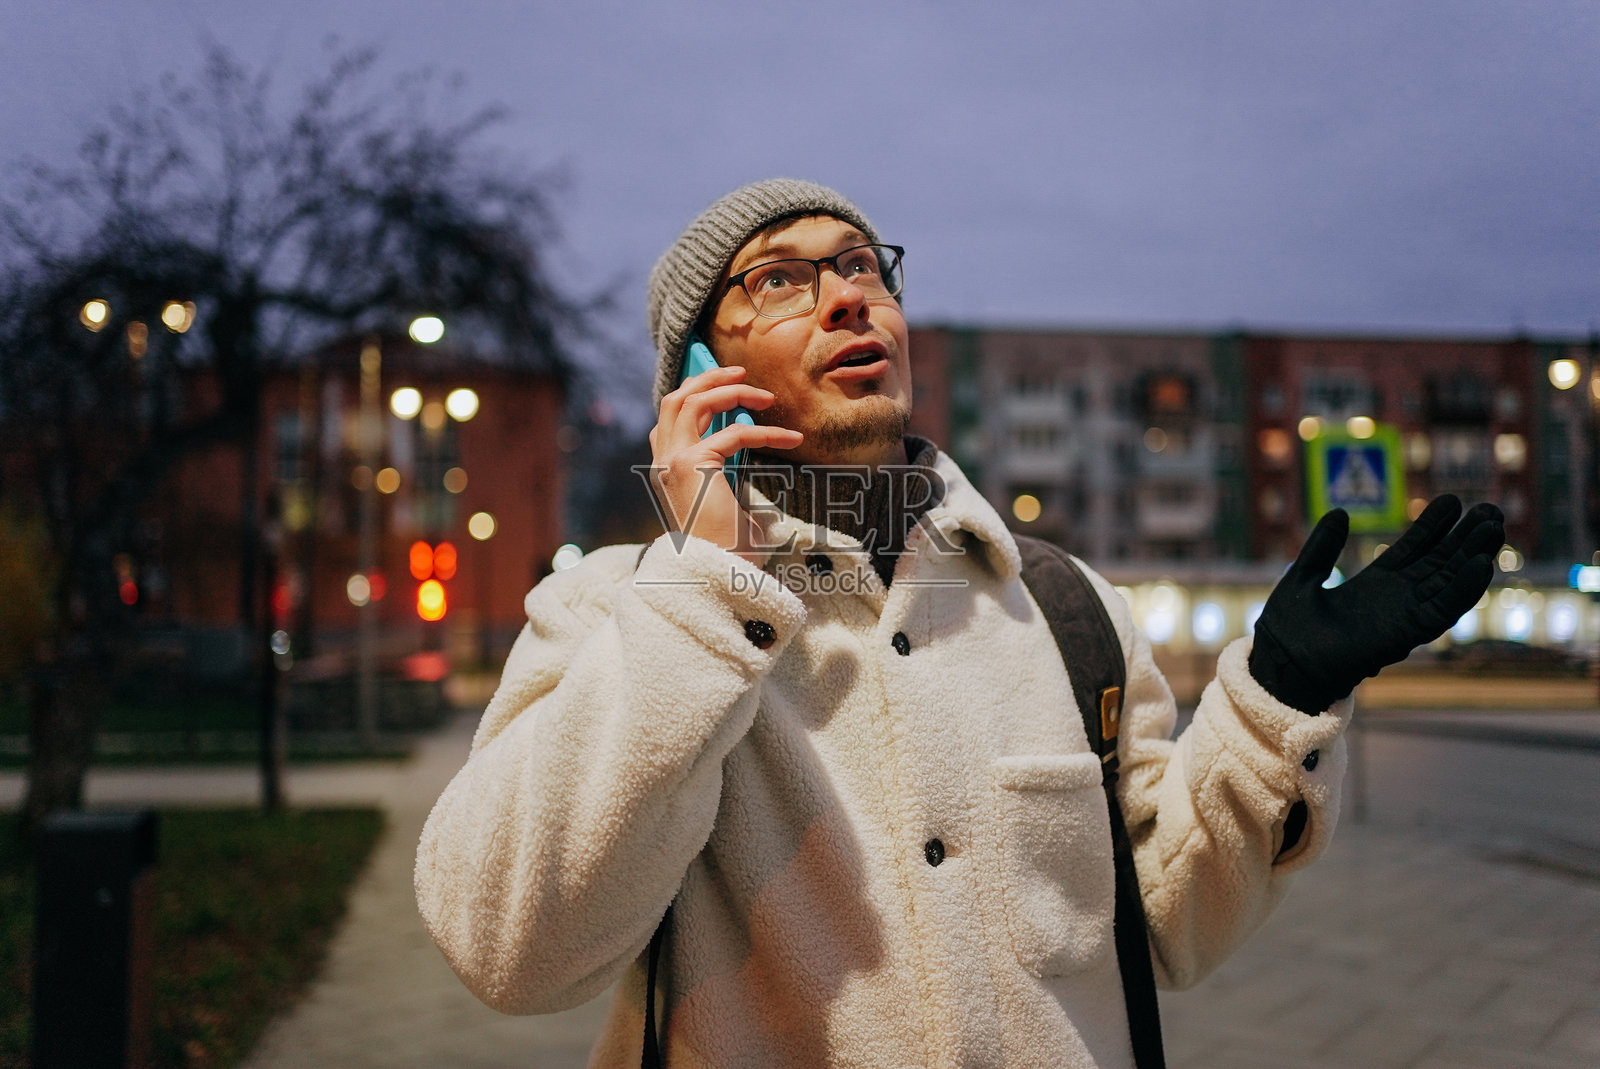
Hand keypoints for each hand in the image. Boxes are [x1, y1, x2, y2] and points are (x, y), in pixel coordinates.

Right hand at [648, 364, 802, 565]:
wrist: (720, 575)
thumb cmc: (728, 547)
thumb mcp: (725, 499)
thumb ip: (725, 469)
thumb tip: (747, 440)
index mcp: (667, 469)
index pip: (668, 418)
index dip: (694, 393)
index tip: (725, 383)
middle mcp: (663, 461)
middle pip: (676, 398)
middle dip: (708, 378)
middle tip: (740, 371)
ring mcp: (673, 461)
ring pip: (693, 401)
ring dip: (731, 390)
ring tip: (765, 395)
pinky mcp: (692, 464)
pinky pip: (734, 433)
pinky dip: (766, 432)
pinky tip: (790, 439)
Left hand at [1249, 494, 1503, 713]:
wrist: (1282, 665)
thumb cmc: (1287, 630)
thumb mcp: (1303, 576)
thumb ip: (1322, 547)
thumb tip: (1340, 512)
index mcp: (1374, 584)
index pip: (1413, 549)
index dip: (1433, 525)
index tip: (1453, 500)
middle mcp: (1395, 599)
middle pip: (1440, 563)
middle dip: (1464, 537)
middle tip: (1491, 509)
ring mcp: (1403, 615)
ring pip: (1448, 582)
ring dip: (1473, 556)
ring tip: (1495, 527)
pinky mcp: (1405, 634)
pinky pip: (1442, 610)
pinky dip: (1462, 590)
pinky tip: (1481, 565)